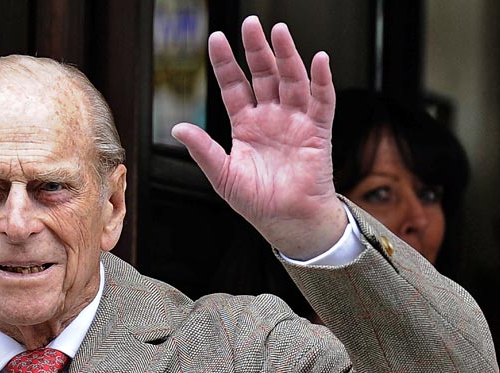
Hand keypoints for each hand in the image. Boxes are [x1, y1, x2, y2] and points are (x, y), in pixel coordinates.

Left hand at [172, 16, 346, 259]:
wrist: (287, 222)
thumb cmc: (256, 201)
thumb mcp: (222, 174)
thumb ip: (202, 149)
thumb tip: (177, 128)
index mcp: (245, 125)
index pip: (234, 86)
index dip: (225, 63)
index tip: (216, 39)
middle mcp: (270, 117)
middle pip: (263, 75)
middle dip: (256, 49)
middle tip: (250, 23)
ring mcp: (294, 121)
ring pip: (291, 81)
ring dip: (287, 56)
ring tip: (279, 32)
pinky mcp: (317, 131)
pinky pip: (322, 101)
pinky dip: (322, 81)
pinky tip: (319, 60)